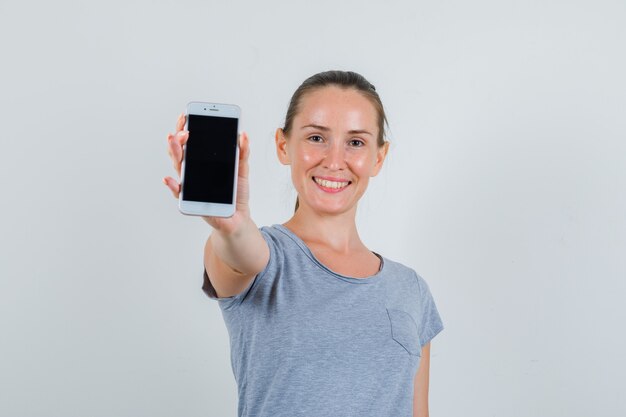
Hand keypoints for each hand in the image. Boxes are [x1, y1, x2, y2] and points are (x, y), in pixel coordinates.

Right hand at [163, 113, 251, 232]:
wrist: (237, 217)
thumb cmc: (235, 192)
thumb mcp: (242, 169)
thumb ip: (242, 152)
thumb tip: (243, 134)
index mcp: (202, 162)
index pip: (190, 142)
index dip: (185, 128)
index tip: (186, 115)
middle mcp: (192, 172)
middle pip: (180, 151)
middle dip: (179, 138)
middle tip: (185, 130)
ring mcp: (190, 185)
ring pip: (178, 167)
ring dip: (174, 153)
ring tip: (173, 140)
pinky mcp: (191, 201)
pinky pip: (179, 193)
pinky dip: (173, 186)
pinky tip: (169, 179)